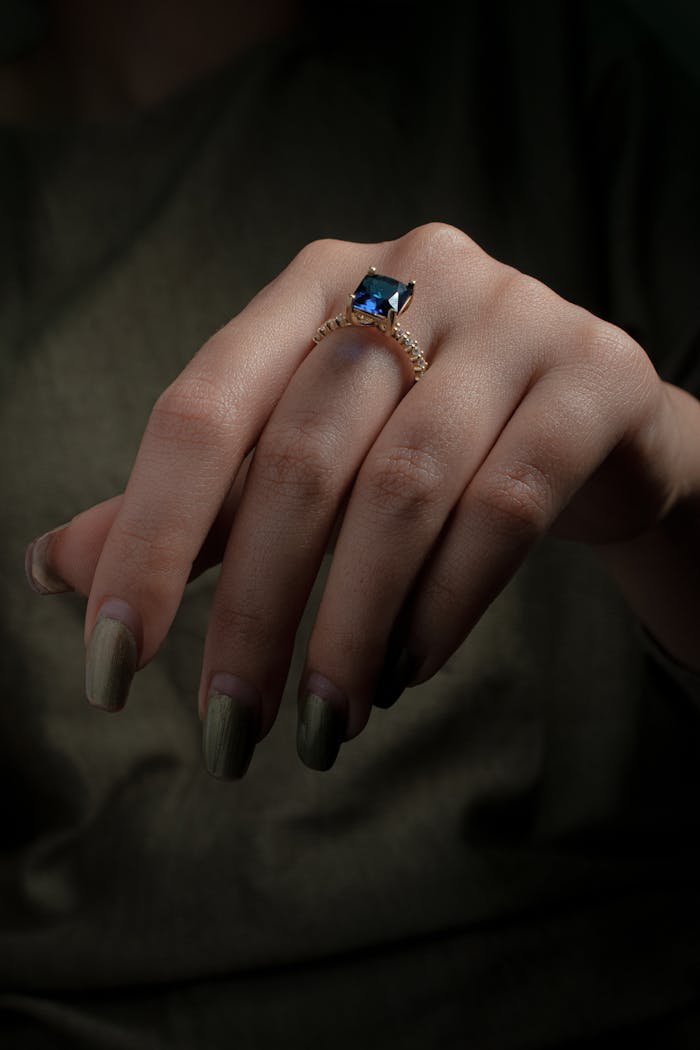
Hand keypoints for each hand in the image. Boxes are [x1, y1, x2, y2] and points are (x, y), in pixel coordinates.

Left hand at [25, 223, 684, 775]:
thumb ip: (191, 507)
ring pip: (403, 491)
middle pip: (299, 461)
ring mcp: (511, 316)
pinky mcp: (594, 375)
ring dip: (350, 628)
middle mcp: (407, 276)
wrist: (585, 417)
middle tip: (230, 730)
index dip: (143, 541)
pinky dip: (446, 603)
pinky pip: (507, 504)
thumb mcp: (298, 456)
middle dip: (252, 613)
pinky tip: (411, 666)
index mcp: (309, 286)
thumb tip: (51, 565)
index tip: (112, 669)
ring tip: (326, 722)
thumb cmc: (418, 437)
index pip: (199, 413)